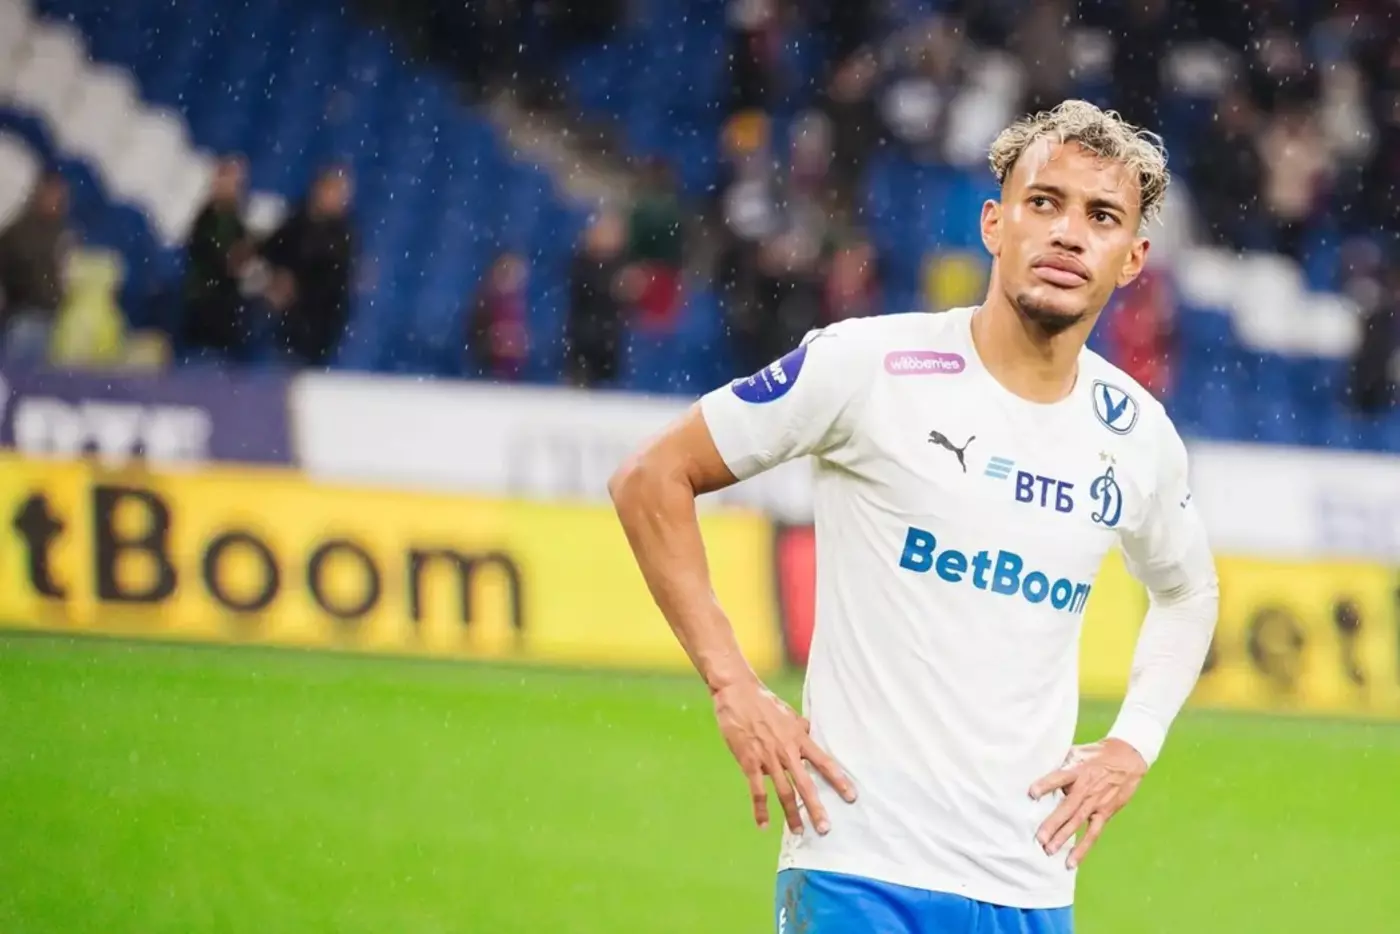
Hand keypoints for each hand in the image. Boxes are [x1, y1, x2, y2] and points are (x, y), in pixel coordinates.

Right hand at [712, 678, 856, 835]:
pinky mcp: (750, 762)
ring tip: (799, 832)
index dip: (838, 780)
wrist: (737, 693)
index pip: (824, 762)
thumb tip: (810, 732)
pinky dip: (760, 810)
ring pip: (784, 791)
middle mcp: (787, 751)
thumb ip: (801, 727)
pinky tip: (763, 825)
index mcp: (799, 738)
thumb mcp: (789, 713)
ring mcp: (768, 758)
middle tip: (825, 828)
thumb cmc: (764, 702)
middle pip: (806, 784)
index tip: (851, 796)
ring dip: (792, 814)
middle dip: (816, 808)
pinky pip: (757, 790)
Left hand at [1028, 738, 1147, 869]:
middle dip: (1053, 823)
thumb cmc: (1096, 755)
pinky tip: (1071, 862)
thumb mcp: (1077, 751)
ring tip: (1049, 850)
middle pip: (1068, 807)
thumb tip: (1035, 766)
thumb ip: (1059, 762)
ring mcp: (1096, 803)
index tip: (1032, 793)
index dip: (1046, 784)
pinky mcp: (1104, 813)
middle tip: (1039, 837)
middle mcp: (1086, 788)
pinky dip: (1082, 849)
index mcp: (1077, 770)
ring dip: (1063, 838)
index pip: (1060, 777)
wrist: (1128, 759)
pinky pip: (1093, 834)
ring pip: (1078, 823)